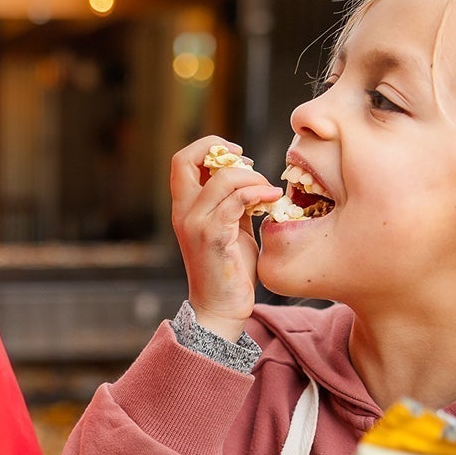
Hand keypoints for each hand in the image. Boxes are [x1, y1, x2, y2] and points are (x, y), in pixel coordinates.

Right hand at [170, 136, 276, 338]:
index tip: (237, 154)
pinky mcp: (213, 236)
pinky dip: (258, 193)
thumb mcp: (230, 227)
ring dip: (252, 177)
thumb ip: (233, 202)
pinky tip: (273, 199)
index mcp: (184, 208)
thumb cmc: (231, 269)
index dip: (209, 147)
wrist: (222, 308)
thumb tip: (250, 176)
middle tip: (249, 163)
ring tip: (269, 190)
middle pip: (187, 160)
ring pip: (222, 178)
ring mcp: (195, 224)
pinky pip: (236, 200)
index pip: (182, 160)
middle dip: (221, 149)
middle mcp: (183, 213)